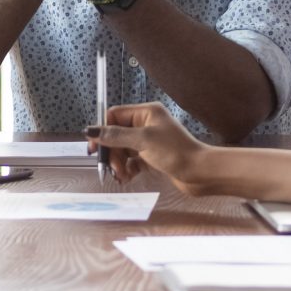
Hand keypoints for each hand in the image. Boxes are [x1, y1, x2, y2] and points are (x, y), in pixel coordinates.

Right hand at [90, 103, 224, 192]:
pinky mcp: (153, 158)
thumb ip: (115, 136)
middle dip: (111, 152)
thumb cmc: (175, 152)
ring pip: (124, 150)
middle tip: (109, 167)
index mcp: (146, 113)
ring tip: (120, 175)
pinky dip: (127, 169)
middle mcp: (147, 124)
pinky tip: (127, 178)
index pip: (115, 116)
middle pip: (117, 135)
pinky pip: (132, 161)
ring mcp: (150, 142)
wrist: (200, 173)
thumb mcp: (143, 141)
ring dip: (118, 163)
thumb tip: (90, 130)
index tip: (94, 148)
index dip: (102, 131)